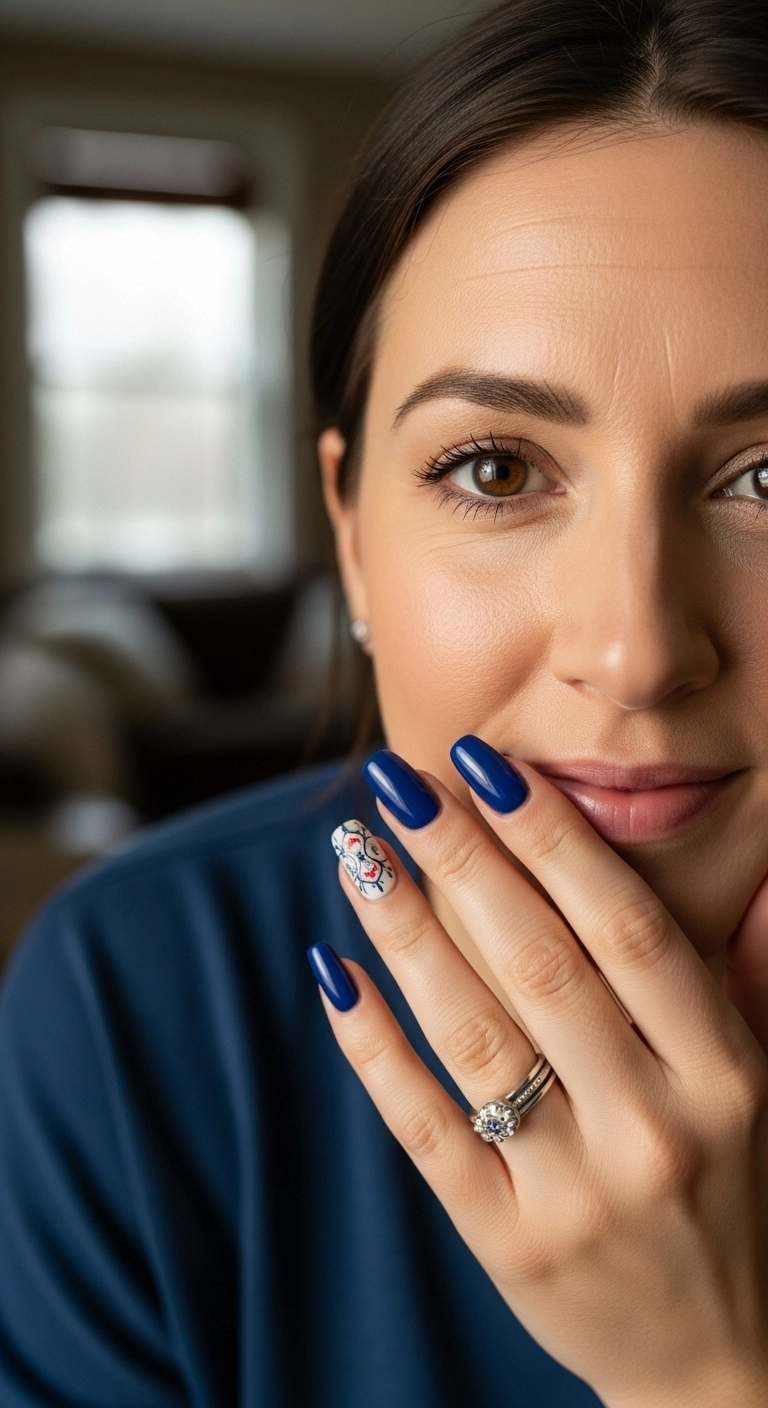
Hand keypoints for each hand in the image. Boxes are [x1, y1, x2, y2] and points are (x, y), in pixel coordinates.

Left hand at [315, 743, 767, 1407]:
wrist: (724, 1362)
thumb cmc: (737, 1191)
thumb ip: (754, 977)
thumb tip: (752, 877)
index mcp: (727, 1072)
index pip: (629, 927)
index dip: (552, 837)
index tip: (487, 765)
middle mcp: (655, 1127)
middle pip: (539, 962)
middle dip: (461, 857)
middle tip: (399, 780)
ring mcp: (576, 1190)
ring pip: (473, 1033)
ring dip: (404, 929)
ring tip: (355, 850)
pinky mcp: (507, 1239)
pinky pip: (423, 1126)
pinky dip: (372, 1045)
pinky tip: (331, 969)